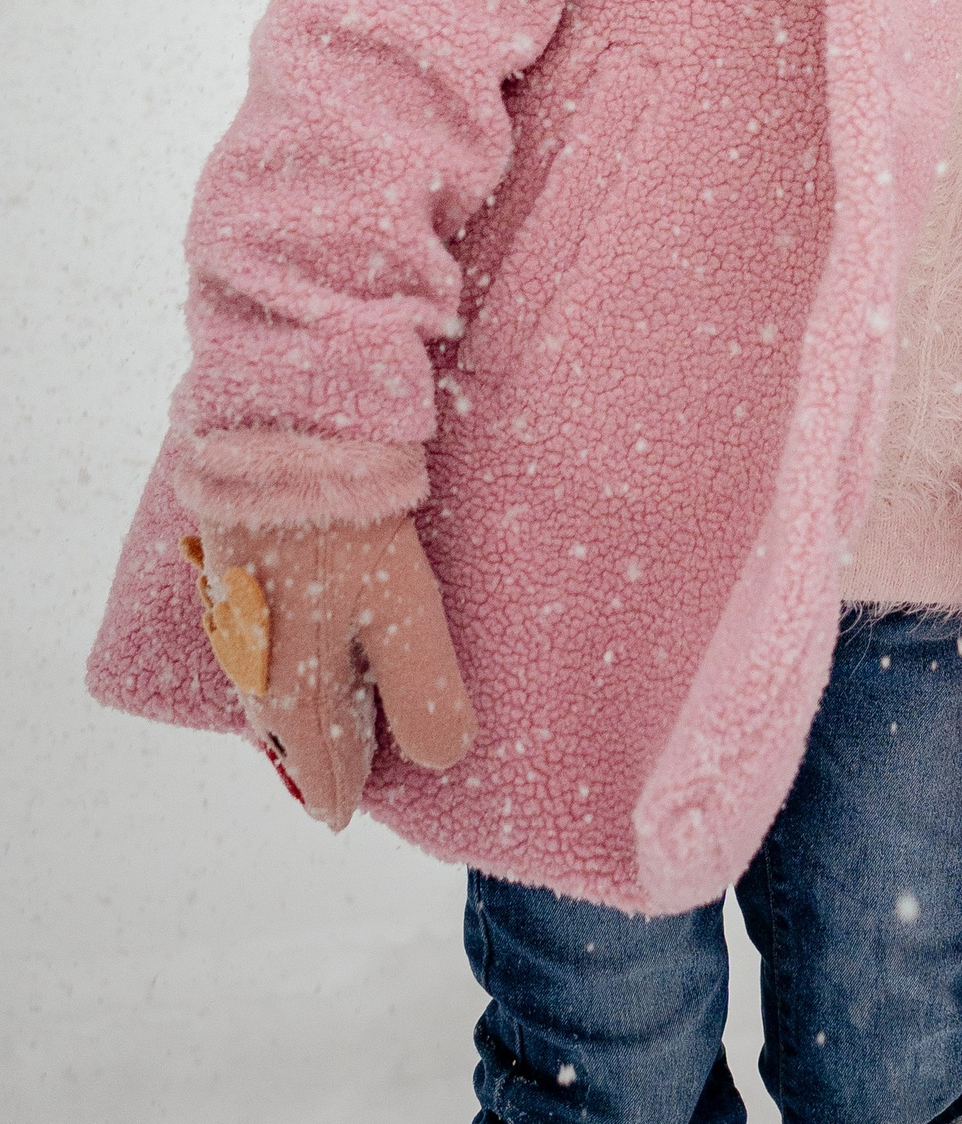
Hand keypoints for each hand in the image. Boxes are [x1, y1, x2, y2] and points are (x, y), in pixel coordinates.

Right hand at [183, 514, 476, 827]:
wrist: (282, 438)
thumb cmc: (349, 527)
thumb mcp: (403, 610)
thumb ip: (422, 690)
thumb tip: (444, 758)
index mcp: (294, 692)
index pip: (321, 771)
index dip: (345, 791)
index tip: (353, 809)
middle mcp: (253, 672)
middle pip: (290, 736)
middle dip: (318, 755)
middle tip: (341, 773)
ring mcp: (235, 625)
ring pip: (269, 692)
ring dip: (299, 711)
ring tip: (325, 720)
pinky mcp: (229, 580)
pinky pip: (257, 649)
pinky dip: (283, 665)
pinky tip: (298, 646)